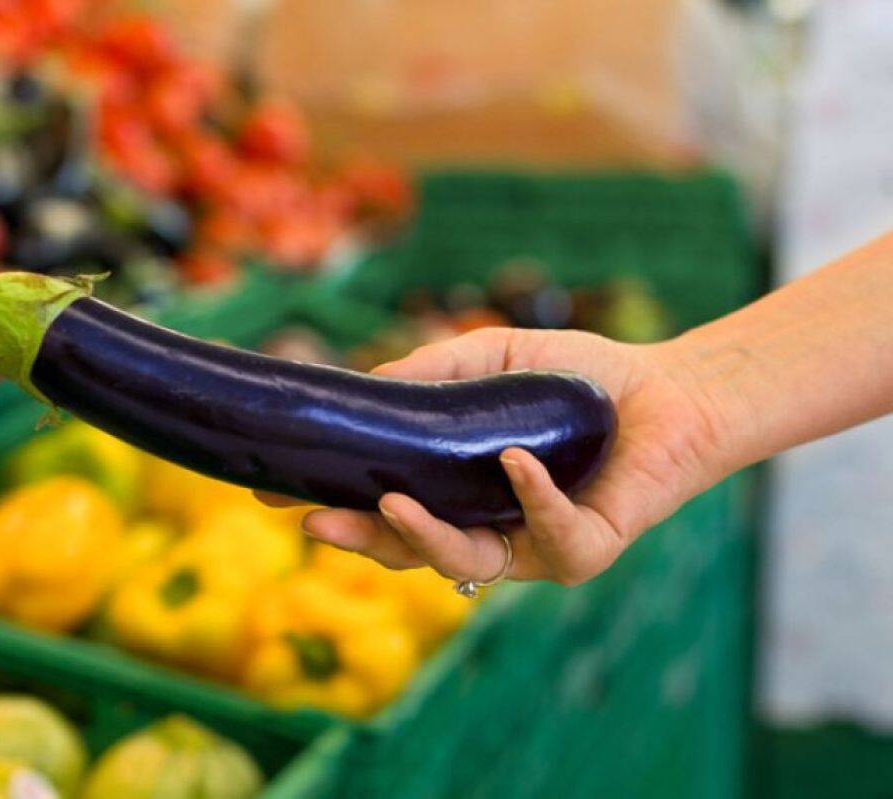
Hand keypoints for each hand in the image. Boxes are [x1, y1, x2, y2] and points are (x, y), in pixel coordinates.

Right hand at [259, 327, 732, 585]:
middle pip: (408, 552)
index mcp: (458, 493)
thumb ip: (430, 373)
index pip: (384, 509)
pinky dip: (533, 500)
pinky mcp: (586, 550)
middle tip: (311, 520)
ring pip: (465, 564)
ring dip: (423, 539)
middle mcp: (488, 528)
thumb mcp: (489, 360)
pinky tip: (515, 464)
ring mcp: (533, 546)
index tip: (274, 494)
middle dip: (358, 540)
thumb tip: (366, 386)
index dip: (333, 504)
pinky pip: (551, 538)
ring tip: (388, 504)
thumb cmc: (577, 377)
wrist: (670, 387)